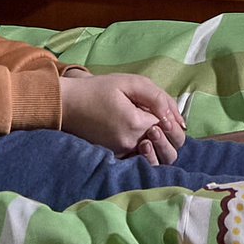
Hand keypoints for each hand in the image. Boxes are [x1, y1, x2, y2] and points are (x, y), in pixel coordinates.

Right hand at [60, 71, 183, 163]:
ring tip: (151, 129)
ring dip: (160, 147)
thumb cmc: (97, 89)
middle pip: (167, 151)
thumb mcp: (129, 82)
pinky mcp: (115, 157)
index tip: (161, 109)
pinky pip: (139, 160)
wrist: (67, 104)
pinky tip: (142, 138)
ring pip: (155, 160)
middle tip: (160, 121)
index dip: (170, 116)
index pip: (168, 126)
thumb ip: (156, 97)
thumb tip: (177, 118)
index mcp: (136, 124)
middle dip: (170, 136)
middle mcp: (130, 143)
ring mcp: (122, 153)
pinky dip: (146, 152)